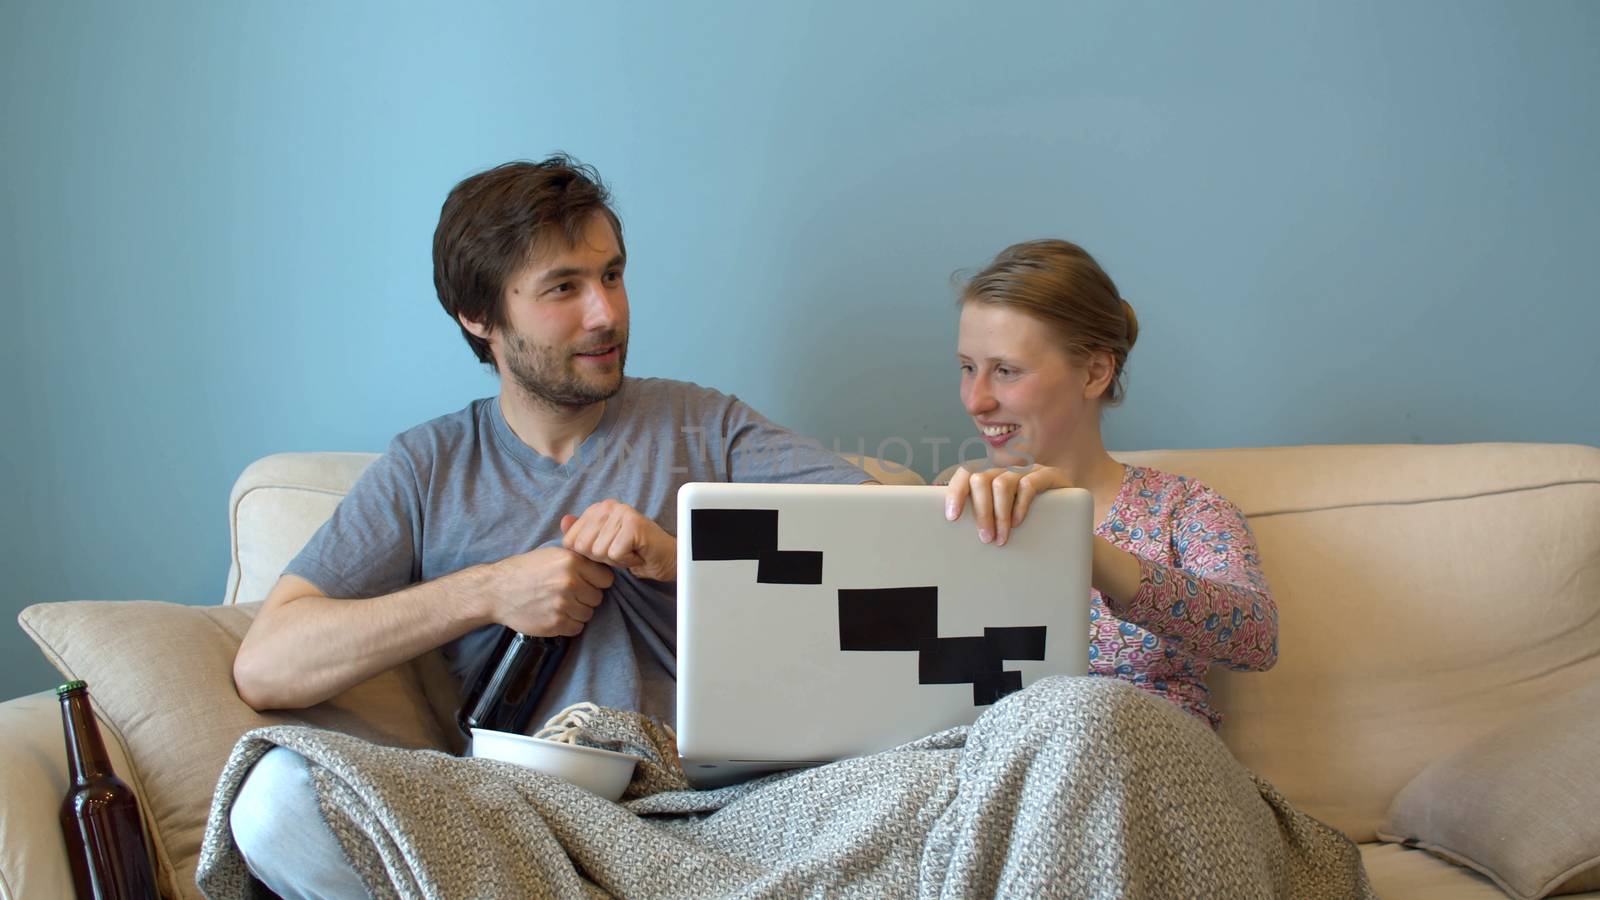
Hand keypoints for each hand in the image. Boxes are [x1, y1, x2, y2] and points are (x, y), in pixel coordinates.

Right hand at [487, 547, 614, 636]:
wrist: (496, 591)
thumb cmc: (524, 570)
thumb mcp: (551, 553)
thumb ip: (577, 552)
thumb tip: (601, 549)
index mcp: (571, 561)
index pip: (606, 578)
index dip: (596, 581)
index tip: (585, 582)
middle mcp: (570, 582)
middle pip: (598, 597)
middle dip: (586, 597)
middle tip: (568, 594)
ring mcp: (563, 605)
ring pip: (588, 614)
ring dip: (577, 611)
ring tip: (559, 603)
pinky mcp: (555, 624)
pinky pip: (577, 628)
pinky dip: (568, 624)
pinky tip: (555, 614)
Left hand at [559, 499, 677, 581]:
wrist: (666, 558)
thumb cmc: (635, 552)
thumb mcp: (602, 545)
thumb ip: (582, 533)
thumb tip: (564, 521)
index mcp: (597, 508)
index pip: (571, 540)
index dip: (588, 554)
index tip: (608, 550)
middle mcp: (608, 505)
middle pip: (583, 546)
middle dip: (601, 558)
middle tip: (621, 552)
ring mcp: (622, 512)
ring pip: (599, 551)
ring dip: (615, 560)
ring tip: (630, 552)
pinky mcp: (633, 524)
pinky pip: (614, 554)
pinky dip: (626, 561)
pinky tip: (637, 554)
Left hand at [944, 464, 1073, 545]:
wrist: (1070, 526)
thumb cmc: (1029, 526)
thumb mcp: (1001, 522)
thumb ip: (983, 522)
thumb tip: (953, 539)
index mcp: (991, 477)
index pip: (966, 474)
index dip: (956, 492)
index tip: (952, 517)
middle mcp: (1007, 469)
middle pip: (981, 478)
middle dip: (981, 511)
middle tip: (985, 538)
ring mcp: (1028, 470)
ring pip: (1002, 482)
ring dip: (999, 514)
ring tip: (1001, 538)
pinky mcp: (1050, 475)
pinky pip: (1029, 484)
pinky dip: (1020, 505)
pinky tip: (1019, 523)